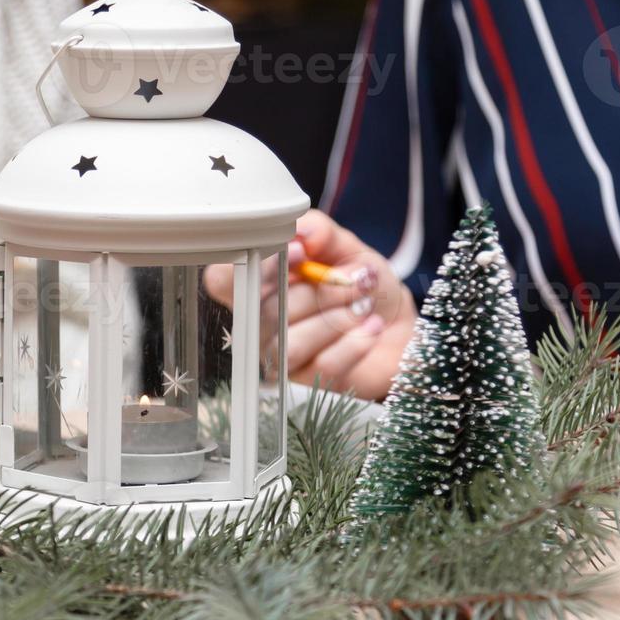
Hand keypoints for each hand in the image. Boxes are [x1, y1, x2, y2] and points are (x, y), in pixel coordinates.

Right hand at [205, 210, 416, 401]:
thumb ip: (321, 232)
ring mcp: (280, 361)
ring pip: (289, 345)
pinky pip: (322, 367)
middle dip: (319, 291)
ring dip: (335, 319)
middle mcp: (259, 326)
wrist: (397, 325)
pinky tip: (371, 326)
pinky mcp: (309, 387)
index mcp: (257, 286)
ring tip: (364, 304)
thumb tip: (302, 233)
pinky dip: (354, 342)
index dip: (256, 268)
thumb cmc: (359, 284)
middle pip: (264, 312)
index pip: (222, 281)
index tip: (300, 253)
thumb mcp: (345, 247)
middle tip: (356, 280)